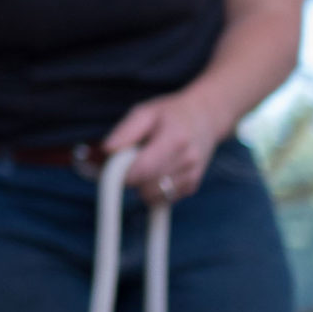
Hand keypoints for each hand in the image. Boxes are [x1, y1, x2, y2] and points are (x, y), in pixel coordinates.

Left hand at [101, 91, 224, 205]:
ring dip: (142, 185)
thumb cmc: (170, 114)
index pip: (142, 170)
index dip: (122, 172)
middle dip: (131, 178)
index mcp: (174, 139)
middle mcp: (187, 160)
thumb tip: (107, 150)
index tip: (115, 164)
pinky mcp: (191, 187)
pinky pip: (162, 199)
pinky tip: (158, 170)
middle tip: (131, 160)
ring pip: (153, 197)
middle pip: (146, 187)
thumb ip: (125, 131)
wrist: (205, 117)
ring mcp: (191, 176)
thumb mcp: (145, 112)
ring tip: (147, 163)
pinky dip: (154, 189)